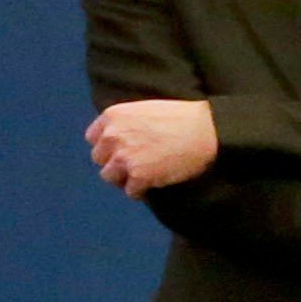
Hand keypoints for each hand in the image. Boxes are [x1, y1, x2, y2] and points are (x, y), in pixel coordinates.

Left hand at [84, 98, 219, 192]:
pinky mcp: (139, 176)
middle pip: (100, 158)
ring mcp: (124, 157)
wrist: (207, 130)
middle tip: (135, 164)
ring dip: (124, 178)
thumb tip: (121, 139)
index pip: (93, 138)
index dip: (108, 146)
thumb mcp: (145, 110)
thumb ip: (127, 123)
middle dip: (115, 162)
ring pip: (110, 176)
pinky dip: (141, 191)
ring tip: (143, 177)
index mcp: (113, 116)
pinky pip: (131, 191)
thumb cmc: (183, 117)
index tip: (122, 150)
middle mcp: (112, 136)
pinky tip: (153, 186)